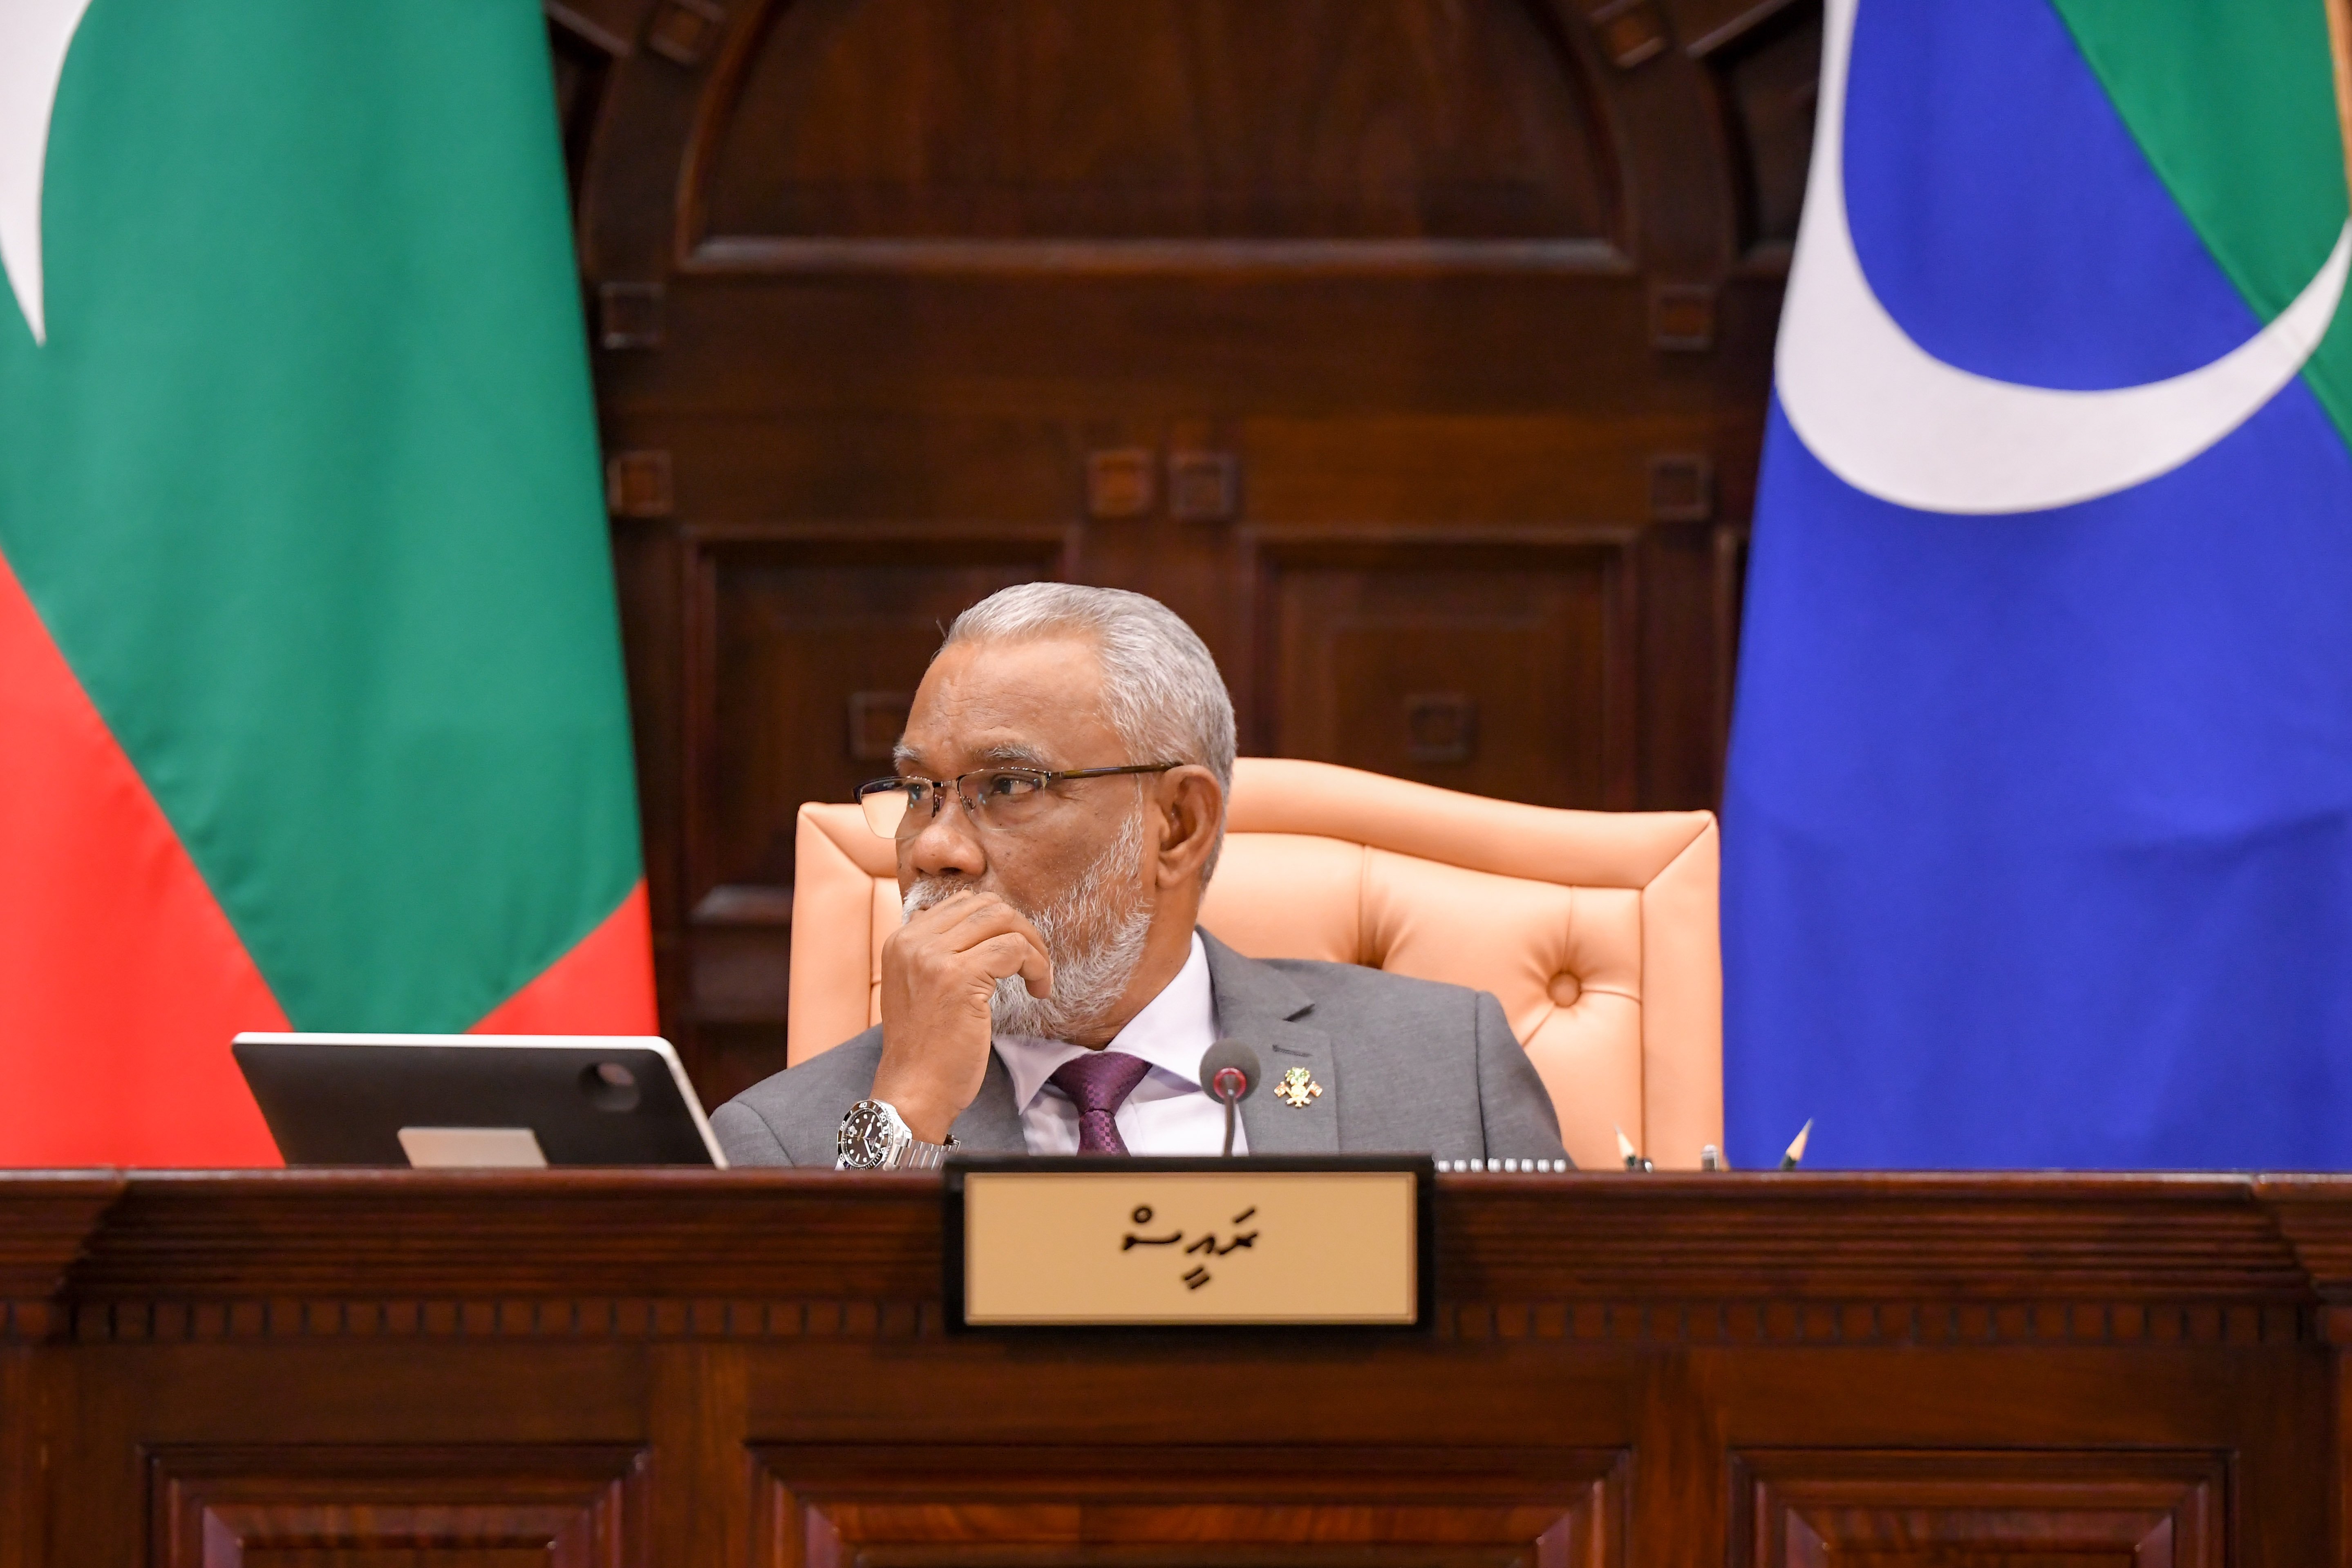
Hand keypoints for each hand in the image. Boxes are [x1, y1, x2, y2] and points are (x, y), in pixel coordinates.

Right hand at [872, 890, 1052, 1142]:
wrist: (914, 1091)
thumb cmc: (927, 1049)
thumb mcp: (922, 988)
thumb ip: (942, 954)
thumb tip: (985, 926)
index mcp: (902, 940)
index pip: (962, 903)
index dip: (999, 923)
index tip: (1014, 954)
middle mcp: (913, 942)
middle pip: (985, 905)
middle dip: (1020, 929)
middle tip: (1033, 963)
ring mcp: (933, 958)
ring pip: (1002, 920)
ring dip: (1033, 945)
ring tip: (1039, 978)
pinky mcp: (958, 978)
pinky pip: (1014, 948)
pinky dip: (1036, 965)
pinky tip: (1039, 991)